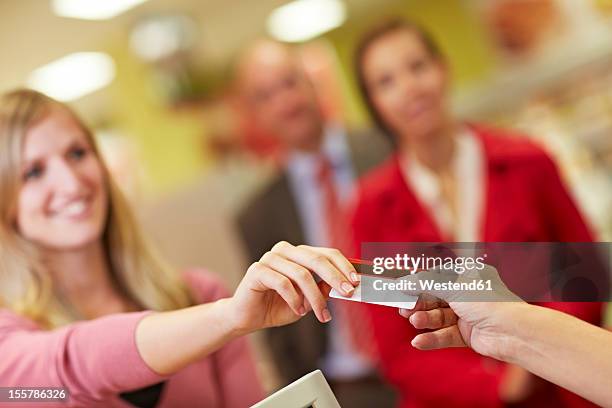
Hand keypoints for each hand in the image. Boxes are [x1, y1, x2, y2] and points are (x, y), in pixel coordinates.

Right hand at [228, 241, 358, 333]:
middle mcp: (285, 251)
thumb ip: (323, 290)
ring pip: (301, 274)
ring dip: (315, 298)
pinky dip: (294, 299)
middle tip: (347, 293)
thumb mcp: (307, 301)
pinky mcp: (257, 270)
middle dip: (335, 277)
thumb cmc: (278, 307)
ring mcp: (270, 258)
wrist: (248, 318)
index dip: (343, 266)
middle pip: (316, 259)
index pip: (326, 253)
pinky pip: (282, 283)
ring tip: (320, 315)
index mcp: (299, 254)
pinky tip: (298, 310)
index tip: (356, 281)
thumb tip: (346, 286)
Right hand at [398, 265, 527, 361]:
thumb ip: (426, 284)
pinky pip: (446, 336)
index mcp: (468, 276)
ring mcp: (468, 316)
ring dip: (425, 320)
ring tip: (414, 321)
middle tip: (403, 308)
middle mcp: (468, 295)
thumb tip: (403, 281)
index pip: (437, 277)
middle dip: (419, 304)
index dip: (418, 283)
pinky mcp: (468, 335)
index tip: (400, 287)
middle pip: (435, 299)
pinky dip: (432, 338)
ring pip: (439, 317)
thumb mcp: (452, 287)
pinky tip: (418, 341)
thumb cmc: (487, 301)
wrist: (513, 331)